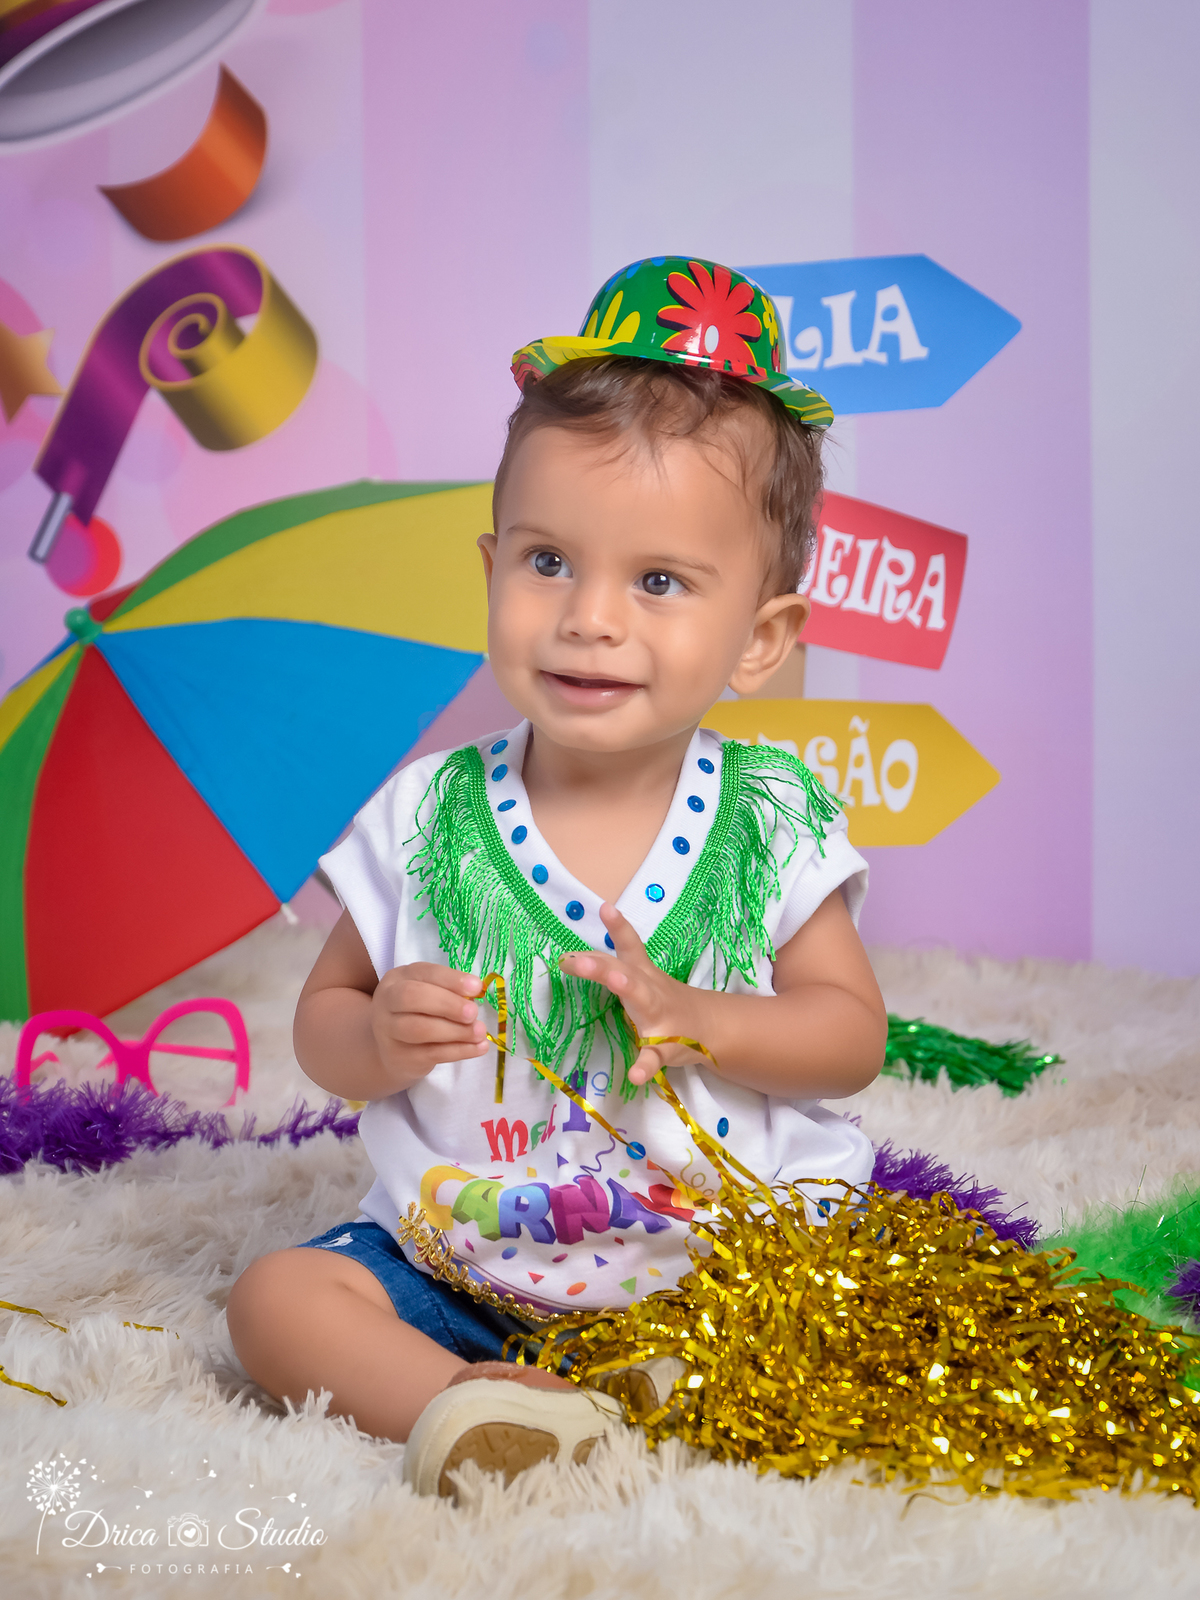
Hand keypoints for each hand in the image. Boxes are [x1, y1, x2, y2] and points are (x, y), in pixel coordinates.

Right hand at [370, 963, 487, 1088]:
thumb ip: (449, 991)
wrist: (393, 1050)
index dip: (451, 980)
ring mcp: (389, 1030)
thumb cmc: (418, 1013)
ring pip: (420, 1029)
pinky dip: (459, 1050)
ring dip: (456, 1031)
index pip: (424, 973)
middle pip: (412, 997)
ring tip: (480, 1032)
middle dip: (448, 1004)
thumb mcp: (429, 994)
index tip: (476, 987)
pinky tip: (478, 1047)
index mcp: (398, 978)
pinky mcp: (399, 1056)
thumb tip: (477, 992)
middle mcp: (387, 1001)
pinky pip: (432, 1053)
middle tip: (473, 1013)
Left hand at [559, 904, 710, 1085]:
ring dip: (628, 990)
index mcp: (642, 974)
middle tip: (575, 960)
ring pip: (643, 1002)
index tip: (604, 907)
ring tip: (615, 982)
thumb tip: (568, 956)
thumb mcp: (639, 977)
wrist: (710, 1028)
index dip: (619, 927)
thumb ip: (607, 966)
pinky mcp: (666, 1048)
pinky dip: (645, 1066)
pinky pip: (654, 1057)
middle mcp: (650, 990)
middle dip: (601, 966)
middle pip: (625, 972)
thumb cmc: (663, 999)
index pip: (629, 946)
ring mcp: (660, 1018)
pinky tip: (634, 1076)